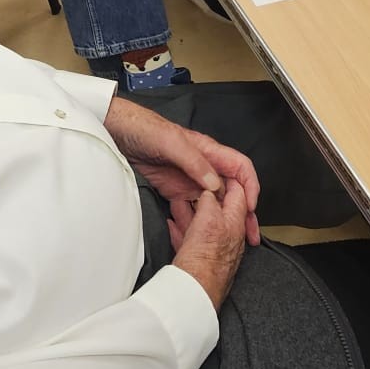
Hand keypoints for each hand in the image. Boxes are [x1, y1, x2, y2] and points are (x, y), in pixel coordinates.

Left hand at [104, 95, 260, 243]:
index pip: (240, 168)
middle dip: (242, 212)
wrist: (119, 132)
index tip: (250, 207)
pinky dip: (200, 221)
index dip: (250, 187)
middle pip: (231, 190)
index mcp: (208, 151)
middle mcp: (203, 166)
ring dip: (224, 220)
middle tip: (248, 233)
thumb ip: (194, 161)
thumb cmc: (144, 128)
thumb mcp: (171, 142)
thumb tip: (214, 182)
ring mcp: (189, 179)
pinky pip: (193, 208)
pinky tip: (201, 234)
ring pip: (215, 202)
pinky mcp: (174, 190)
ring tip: (229, 240)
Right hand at [170, 185, 248, 309]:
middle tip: (190, 188)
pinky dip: (182, 231)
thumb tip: (209, 189)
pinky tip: (172, 227)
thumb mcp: (208, 218)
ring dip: (189, 213)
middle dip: (203, 197)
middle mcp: (229, 237)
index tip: (213, 173)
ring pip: (203, 225)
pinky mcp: (201, 261)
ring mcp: (215, 250)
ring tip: (176, 205)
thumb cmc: (204, 261)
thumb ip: (210, 199)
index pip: (238, 193)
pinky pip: (191, 241)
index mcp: (234, 223)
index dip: (226, 180)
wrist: (192, 295)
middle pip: (218, 209)